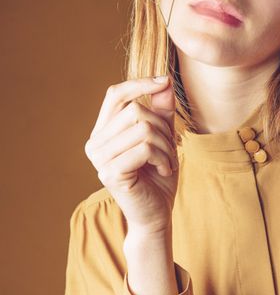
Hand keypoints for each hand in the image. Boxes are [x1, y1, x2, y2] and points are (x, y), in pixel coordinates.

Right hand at [84, 76, 178, 234]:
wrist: (156, 214)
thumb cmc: (157, 176)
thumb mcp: (163, 137)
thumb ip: (161, 110)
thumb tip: (164, 81)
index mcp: (103, 132)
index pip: (115, 95)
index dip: (139, 84)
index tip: (164, 80)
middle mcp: (95, 143)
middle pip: (135, 111)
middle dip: (163, 127)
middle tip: (170, 149)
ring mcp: (100, 159)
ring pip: (143, 128)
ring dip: (166, 145)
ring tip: (168, 162)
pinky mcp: (111, 173)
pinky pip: (145, 148)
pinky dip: (164, 158)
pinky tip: (165, 170)